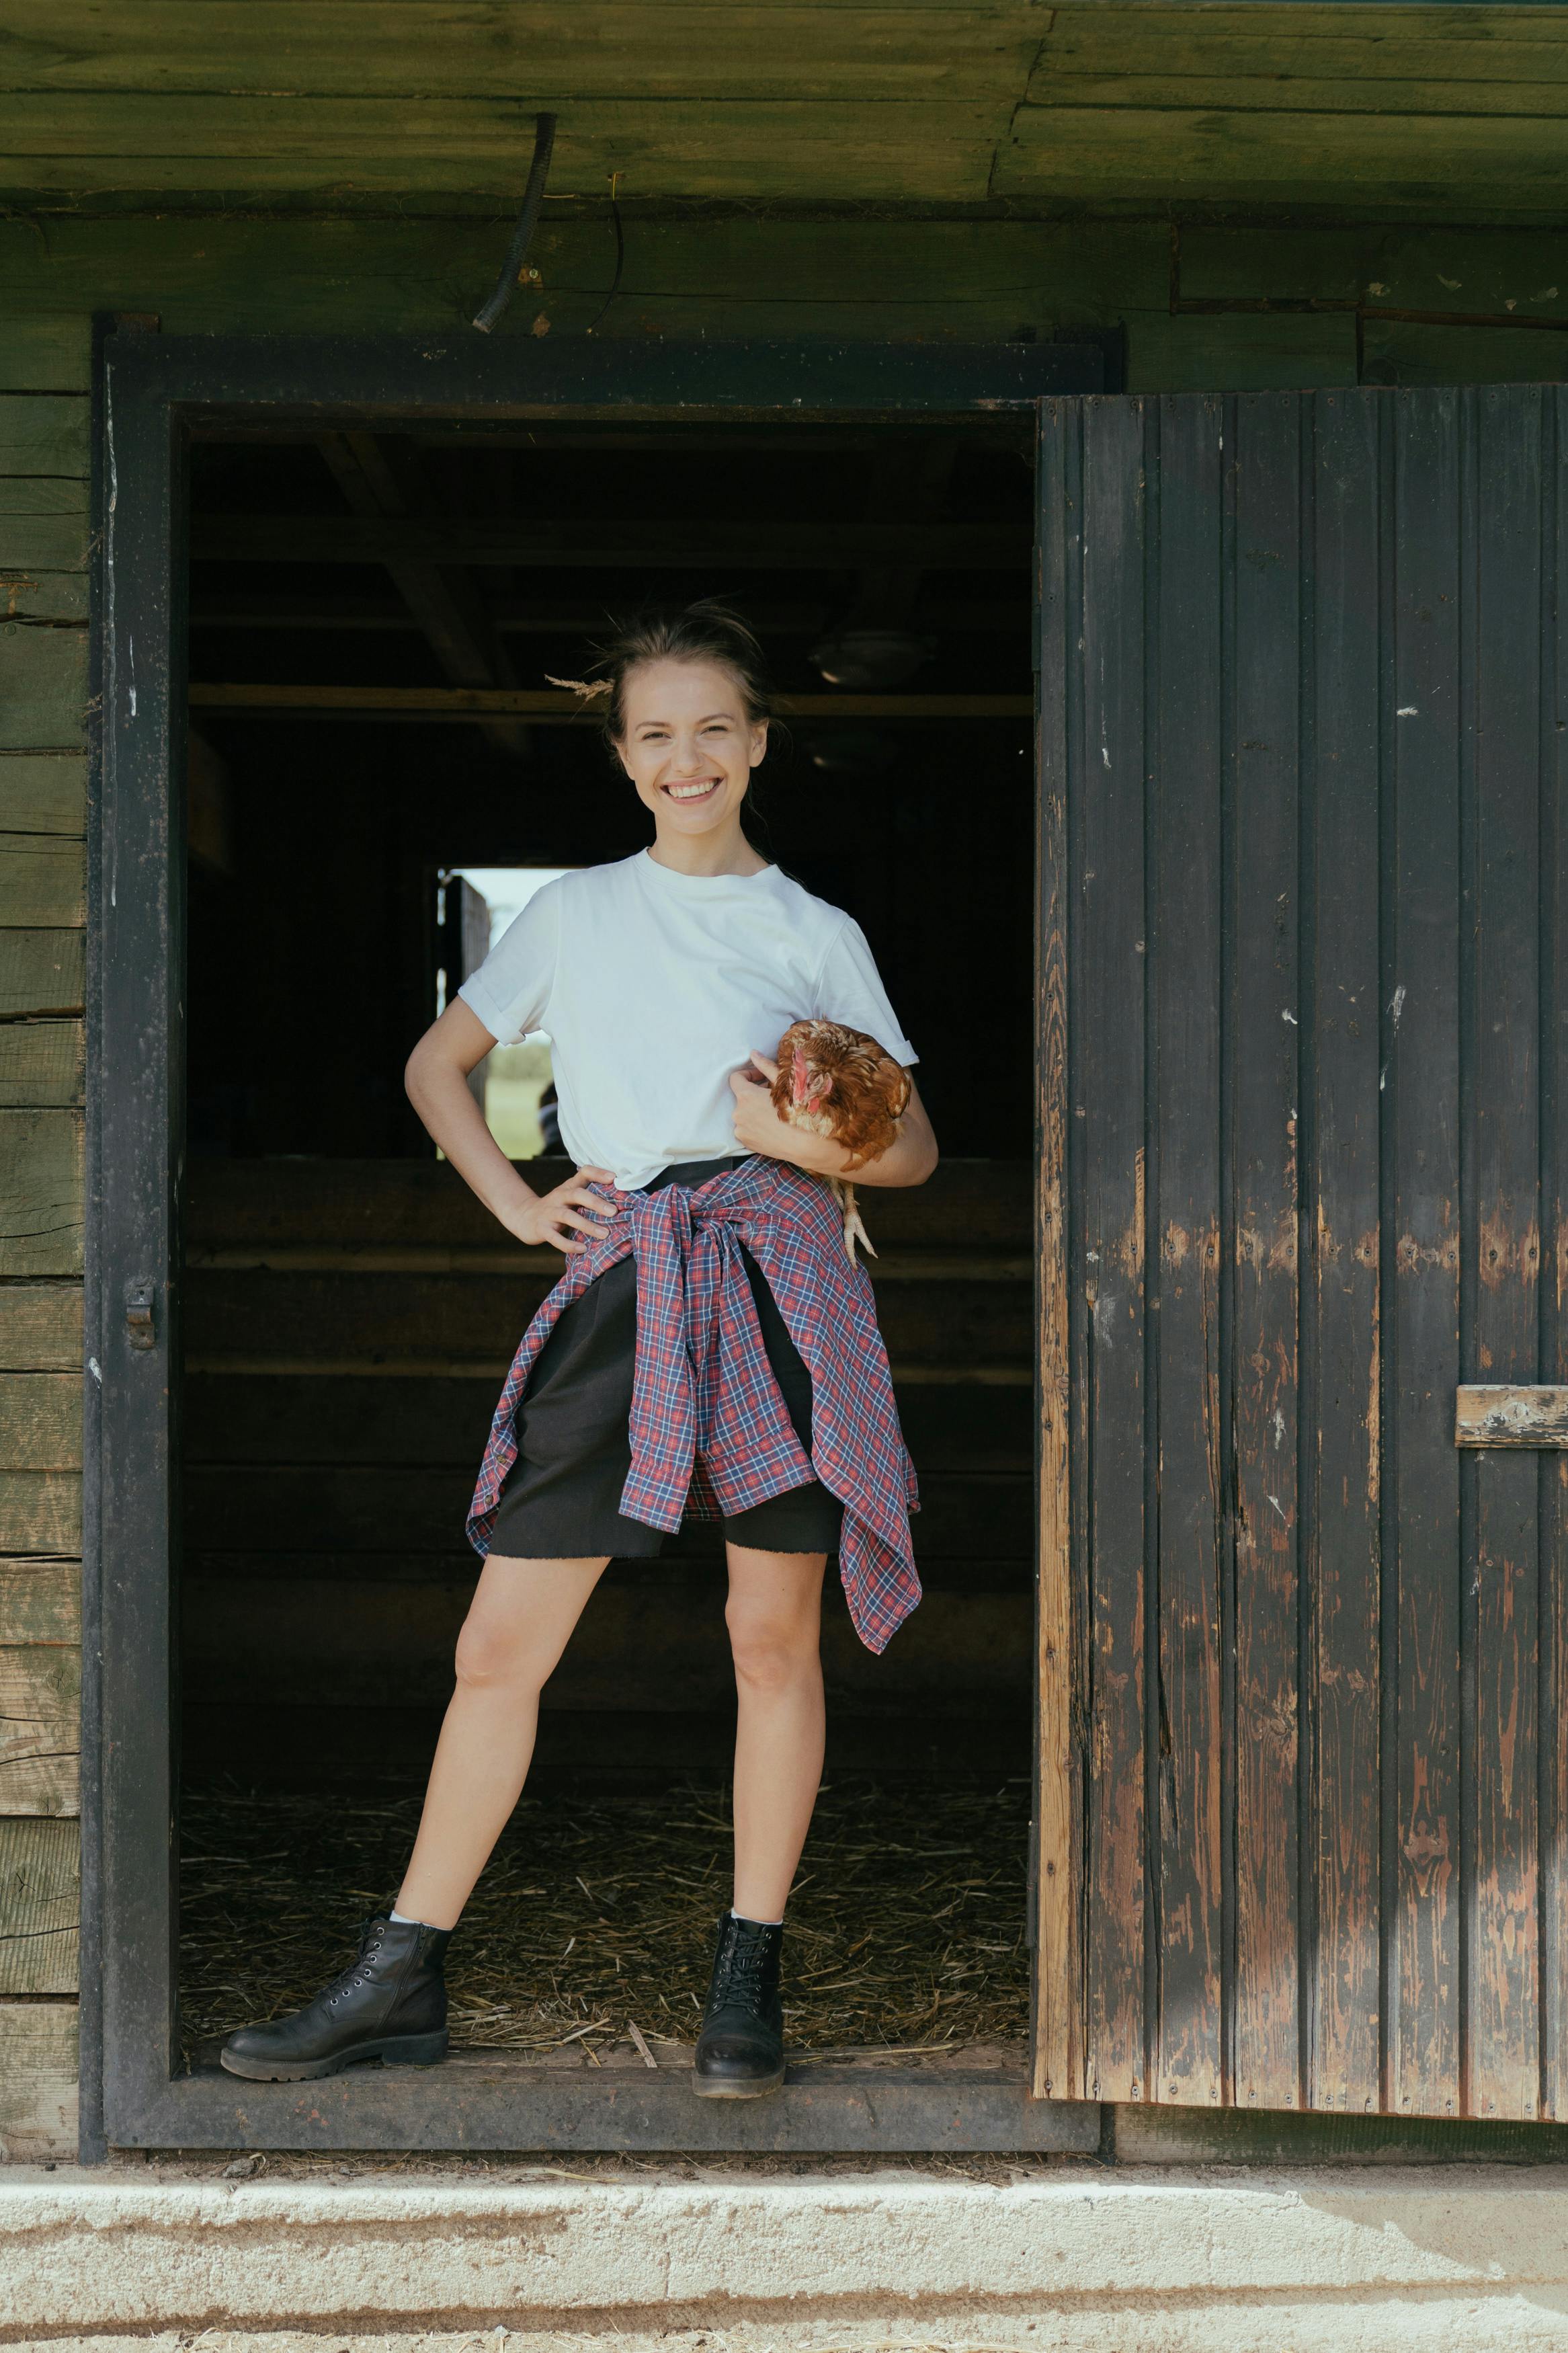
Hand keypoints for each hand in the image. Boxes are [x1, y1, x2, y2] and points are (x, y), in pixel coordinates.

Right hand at [501, 1166, 619, 1254]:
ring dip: (587, 1225)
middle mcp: (559, 1197)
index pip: (583, 1173)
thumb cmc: (557, 1207)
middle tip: (614, 1211)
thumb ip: (589, 1195)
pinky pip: (555, 1238)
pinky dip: (569, 1244)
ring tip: (604, 1234)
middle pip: (577, 1194)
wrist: (524, 1216)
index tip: (614, 1177)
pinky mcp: (542, 1229)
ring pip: (568, 1216)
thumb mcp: (570, 1197)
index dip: (598, 1173)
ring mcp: (549, 1213)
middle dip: (596, 1203)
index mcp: (569, 1187)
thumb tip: (621, 1200)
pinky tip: (583, 1249)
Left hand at [728, 1051, 830, 1166]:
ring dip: (755, 1110)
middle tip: (774, 1096)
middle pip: (741, 1097)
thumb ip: (765, 1067)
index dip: (748, 1074)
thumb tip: (753, 1054)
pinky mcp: (745, 1142)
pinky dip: (755, 1125)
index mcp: (746, 1096)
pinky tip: (772, 1126)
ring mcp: (740, 1129)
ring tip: (774, 1113)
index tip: (761, 1078)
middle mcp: (738, 1113)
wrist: (806, 1144)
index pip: (735, 1078)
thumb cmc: (798, 1111)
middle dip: (755, 1094)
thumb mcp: (784, 1084)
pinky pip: (746, 1128)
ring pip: (744, 1114)